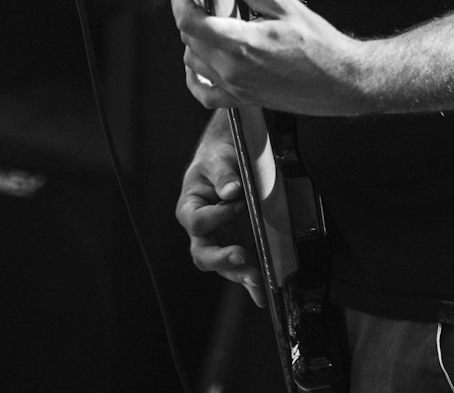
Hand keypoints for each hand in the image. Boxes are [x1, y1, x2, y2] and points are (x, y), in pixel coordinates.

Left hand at [172, 0, 364, 115]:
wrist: (341, 82)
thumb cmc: (322, 49)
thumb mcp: (289, 8)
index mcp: (242, 44)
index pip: (190, 22)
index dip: (180, 0)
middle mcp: (233, 69)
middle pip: (189, 38)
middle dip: (191, 12)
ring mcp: (236, 87)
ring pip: (193, 61)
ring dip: (193, 39)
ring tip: (210, 22)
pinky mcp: (242, 99)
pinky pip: (204, 93)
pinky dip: (195, 76)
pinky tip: (201, 61)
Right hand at [175, 118, 265, 306]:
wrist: (228, 159)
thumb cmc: (217, 158)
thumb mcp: (217, 159)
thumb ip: (223, 174)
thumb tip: (231, 191)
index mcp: (190, 209)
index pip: (198, 221)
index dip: (217, 216)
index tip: (238, 204)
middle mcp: (202, 233)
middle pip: (203, 254)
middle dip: (222, 258)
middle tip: (241, 255)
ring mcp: (221, 243)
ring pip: (223, 267)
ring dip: (239, 274)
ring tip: (258, 279)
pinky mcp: (238, 247)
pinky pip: (242, 269)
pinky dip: (251, 284)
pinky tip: (263, 295)